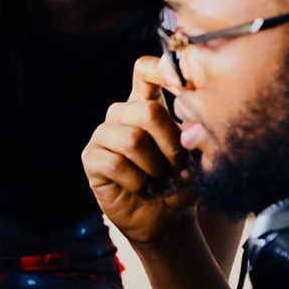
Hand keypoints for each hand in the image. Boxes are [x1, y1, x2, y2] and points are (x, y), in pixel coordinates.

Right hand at [82, 56, 197, 244]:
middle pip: (147, 110)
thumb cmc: (181, 182)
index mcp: (146, 104)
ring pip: (133, 140)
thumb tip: (191, 128)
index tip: (184, 87)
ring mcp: (103, 135)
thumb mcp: (196, 156)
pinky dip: (139, 183)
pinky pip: (116, 163)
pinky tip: (145, 190)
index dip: (161, 70)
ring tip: (163, 182)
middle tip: (180, 168)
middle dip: (172, 144)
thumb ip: (195, 135)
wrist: (166, 219)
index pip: (145, 70)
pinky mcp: (92, 158)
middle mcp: (122, 114)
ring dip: (157, 168)